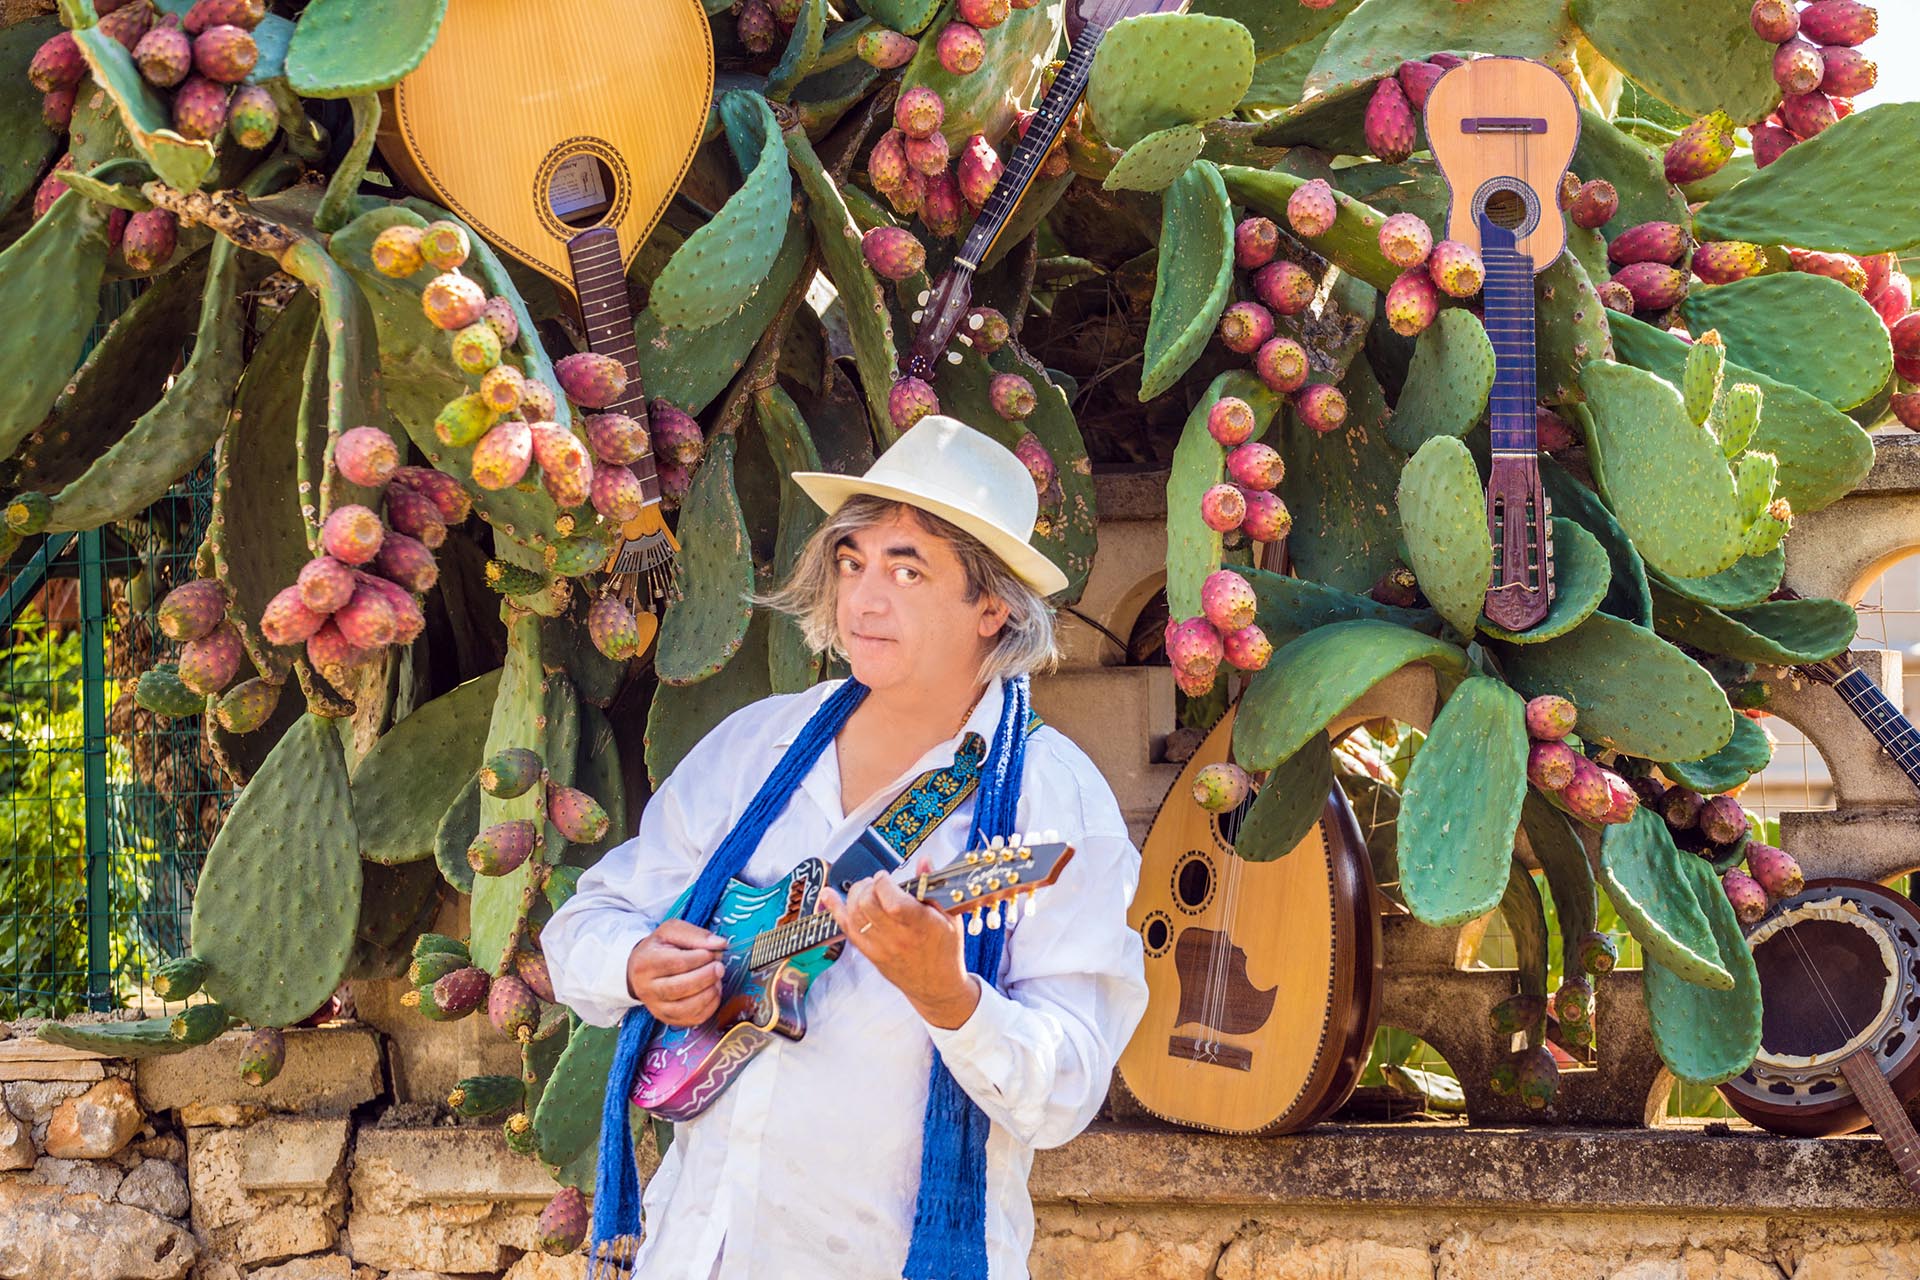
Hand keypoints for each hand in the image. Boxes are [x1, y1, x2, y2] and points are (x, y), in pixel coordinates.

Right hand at [626, 920, 729, 1026]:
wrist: (641, 970)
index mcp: (645, 963)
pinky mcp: (668, 1019)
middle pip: (680, 987)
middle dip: (706, 976)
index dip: (700, 958)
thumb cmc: (659, 948)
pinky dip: (710, 1006)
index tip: (712, 952)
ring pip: (686, 1007)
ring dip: (709, 993)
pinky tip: (713, 992)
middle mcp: (647, 989)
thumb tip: (720, 944)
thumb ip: (695, 934)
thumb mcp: (672, 931)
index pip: (676, 963)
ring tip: (717, 979)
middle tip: (719, 966)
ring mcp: (656, 1007)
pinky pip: (693, 1018)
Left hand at [819, 860, 980, 1030]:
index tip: (887, 876)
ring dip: (855, 894)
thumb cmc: (946, 949)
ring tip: (867, 890)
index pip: (891, 900)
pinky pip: (847, 929)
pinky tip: (829, 895)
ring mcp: (881, 947)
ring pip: (854, 914)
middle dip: (868, 885)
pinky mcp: (870, 954)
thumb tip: (924, 861)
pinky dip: (835, 909)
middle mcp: (897, 938)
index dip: (884, 881)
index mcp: (920, 926)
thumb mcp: (950, 916)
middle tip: (877, 883)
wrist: (937, 986)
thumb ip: (933, 887)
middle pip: (866, 904)